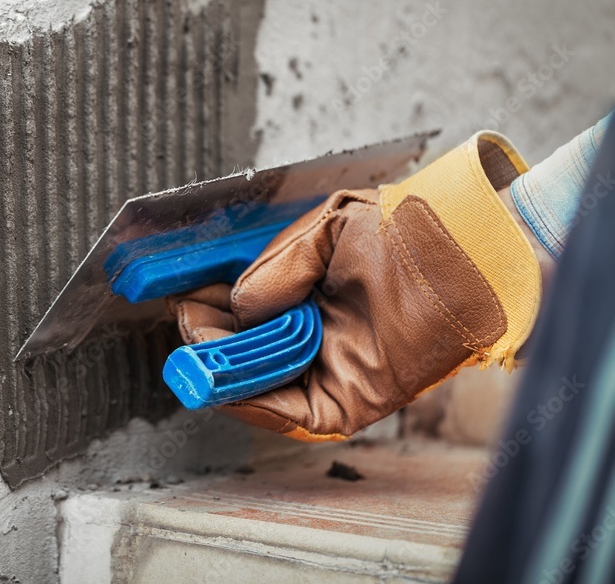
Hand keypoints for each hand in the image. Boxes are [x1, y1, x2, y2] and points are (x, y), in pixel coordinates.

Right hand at [171, 132, 542, 440]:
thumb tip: (238, 307)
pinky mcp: (346, 403)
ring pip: (257, 387)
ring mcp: (327, 372)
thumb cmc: (402, 232)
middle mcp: (311, 337)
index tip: (186, 302)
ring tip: (198, 355)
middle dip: (208, 344)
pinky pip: (288, 414)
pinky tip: (227, 383)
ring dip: (223, 374)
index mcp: (304, 298)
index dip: (210, 313)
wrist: (459, 253)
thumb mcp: (322, 231)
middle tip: (188, 328)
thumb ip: (274, 269)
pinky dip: (252, 403)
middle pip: (243, 354)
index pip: (242, 315)